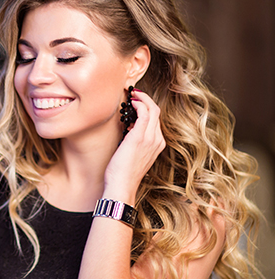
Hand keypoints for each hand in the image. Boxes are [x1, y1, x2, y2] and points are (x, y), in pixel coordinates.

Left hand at [104, 89, 165, 204]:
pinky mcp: (140, 137)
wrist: (122, 185)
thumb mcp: (132, 155)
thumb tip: (128, 129)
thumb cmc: (122, 174)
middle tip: (133, 93)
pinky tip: (131, 102)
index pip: (155, 120)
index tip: (135, 103)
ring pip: (153, 110)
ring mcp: (150, 139)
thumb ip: (134, 142)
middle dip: (145, 100)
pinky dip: (139, 104)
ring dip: (142, 99)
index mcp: (157, 144)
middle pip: (156, 112)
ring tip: (131, 94)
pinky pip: (144, 114)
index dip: (146, 109)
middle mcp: (157, 140)